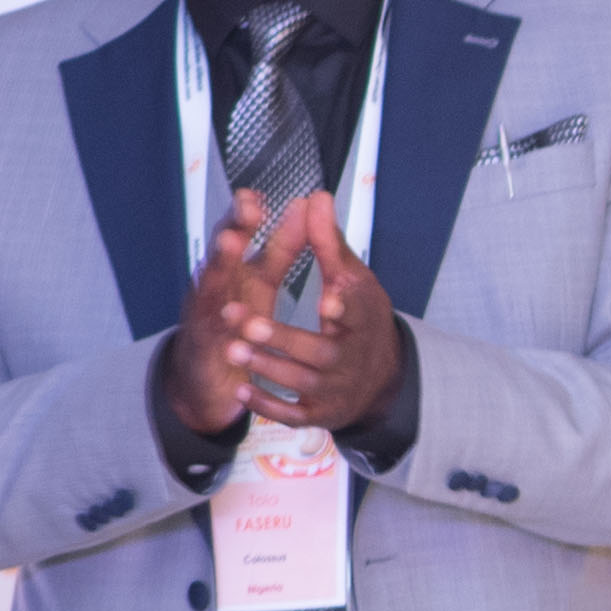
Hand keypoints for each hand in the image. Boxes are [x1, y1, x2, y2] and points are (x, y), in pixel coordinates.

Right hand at [156, 200, 276, 436]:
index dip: (245, 217)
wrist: (211, 377)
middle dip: (230, 234)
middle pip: (220, 255)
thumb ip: (280, 248)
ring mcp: (205, 315)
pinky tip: (229, 312)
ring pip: (211, 288)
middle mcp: (215, 287)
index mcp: (234, 271)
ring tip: (231, 244)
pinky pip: (213, 333)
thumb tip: (302, 210)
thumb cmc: (237, 322)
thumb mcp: (262, 282)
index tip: (255, 196)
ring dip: (219, 264)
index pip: (238, 237)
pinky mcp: (206, 347)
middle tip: (243, 214)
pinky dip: (221, 323)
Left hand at [231, 196, 408, 434]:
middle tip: (248, 324)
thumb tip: (316, 197)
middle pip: (320, 352)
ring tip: (233, 350)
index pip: (356, 311)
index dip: (343, 306)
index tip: (327, 298)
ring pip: (301, 382)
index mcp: (362, 320)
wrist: (378, 380)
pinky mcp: (320, 412)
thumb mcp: (351, 280)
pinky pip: (293, 413)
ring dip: (266, 367)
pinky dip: (268, 404)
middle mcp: (351, 357)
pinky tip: (242, 389)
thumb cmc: (357, 320)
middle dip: (283, 338)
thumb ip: (329, 242)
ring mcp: (335, 388)